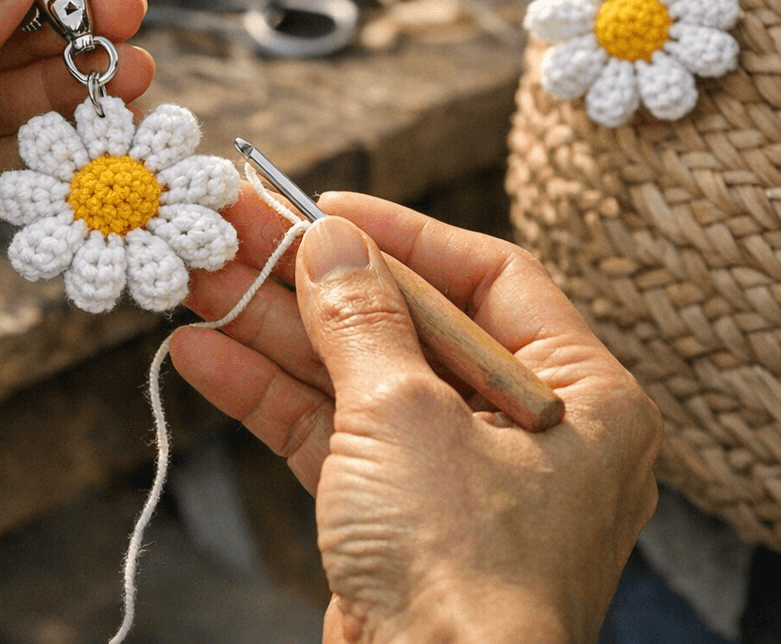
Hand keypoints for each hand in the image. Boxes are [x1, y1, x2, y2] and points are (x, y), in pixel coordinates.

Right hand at [171, 191, 660, 643]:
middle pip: (410, 325)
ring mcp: (461, 481)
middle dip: (313, 282)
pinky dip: (271, 398)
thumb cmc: (461, 573)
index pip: (490, 278)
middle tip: (237, 231)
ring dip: (275, 332)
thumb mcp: (403, 416)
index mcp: (581, 396)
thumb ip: (361, 316)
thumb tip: (330, 239)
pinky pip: (336, 437)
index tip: (323, 206)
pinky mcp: (401, 522)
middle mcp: (531, 433)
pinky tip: (203, 354)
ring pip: (360, 379)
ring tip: (199, 280)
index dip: (401, 235)